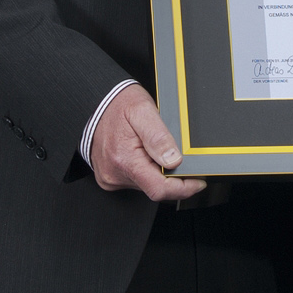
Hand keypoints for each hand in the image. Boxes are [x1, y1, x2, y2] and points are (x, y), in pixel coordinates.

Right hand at [90, 84, 205, 202]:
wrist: (94, 103)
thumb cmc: (117, 104)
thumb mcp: (143, 110)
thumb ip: (159, 137)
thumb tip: (174, 160)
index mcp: (125, 160)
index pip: (160, 189)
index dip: (184, 188)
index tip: (198, 182)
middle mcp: (116, 173)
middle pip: (155, 187)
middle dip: (171, 175)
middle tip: (174, 153)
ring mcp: (111, 177)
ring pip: (146, 184)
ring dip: (157, 171)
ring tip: (152, 147)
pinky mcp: (109, 177)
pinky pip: (135, 180)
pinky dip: (145, 169)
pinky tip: (143, 152)